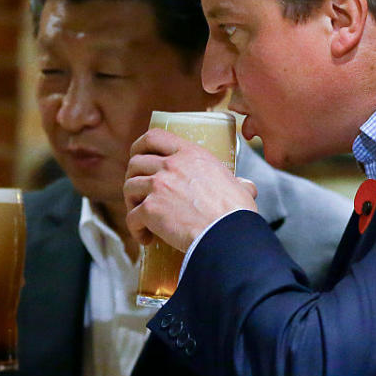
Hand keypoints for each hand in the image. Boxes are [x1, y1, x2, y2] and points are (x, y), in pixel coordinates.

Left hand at [124, 128, 257, 250]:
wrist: (227, 233)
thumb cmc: (236, 213)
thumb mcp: (238, 187)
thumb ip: (238, 182)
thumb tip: (246, 186)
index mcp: (191, 154)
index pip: (154, 137)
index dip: (140, 146)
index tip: (137, 156)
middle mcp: (171, 165)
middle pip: (135, 163)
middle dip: (133, 178)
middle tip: (140, 194)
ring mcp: (158, 185)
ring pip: (129, 188)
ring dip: (132, 204)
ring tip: (142, 218)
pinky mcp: (150, 208)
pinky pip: (131, 217)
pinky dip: (136, 229)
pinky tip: (147, 239)